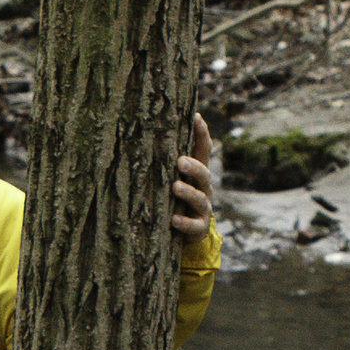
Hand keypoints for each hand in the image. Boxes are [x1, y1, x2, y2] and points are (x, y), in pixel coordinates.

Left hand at [172, 111, 217, 251]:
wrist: (187, 233)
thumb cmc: (175, 199)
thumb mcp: (174, 178)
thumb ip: (166, 162)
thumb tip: (145, 133)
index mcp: (197, 173)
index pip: (203, 150)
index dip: (202, 134)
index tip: (196, 116)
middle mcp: (203, 188)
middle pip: (204, 173)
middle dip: (193, 166)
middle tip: (180, 161)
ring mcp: (202, 209)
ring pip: (199, 198)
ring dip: (187, 192)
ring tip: (175, 187)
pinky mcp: (198, 228)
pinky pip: (193, 225)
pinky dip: (184, 223)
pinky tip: (173, 220)